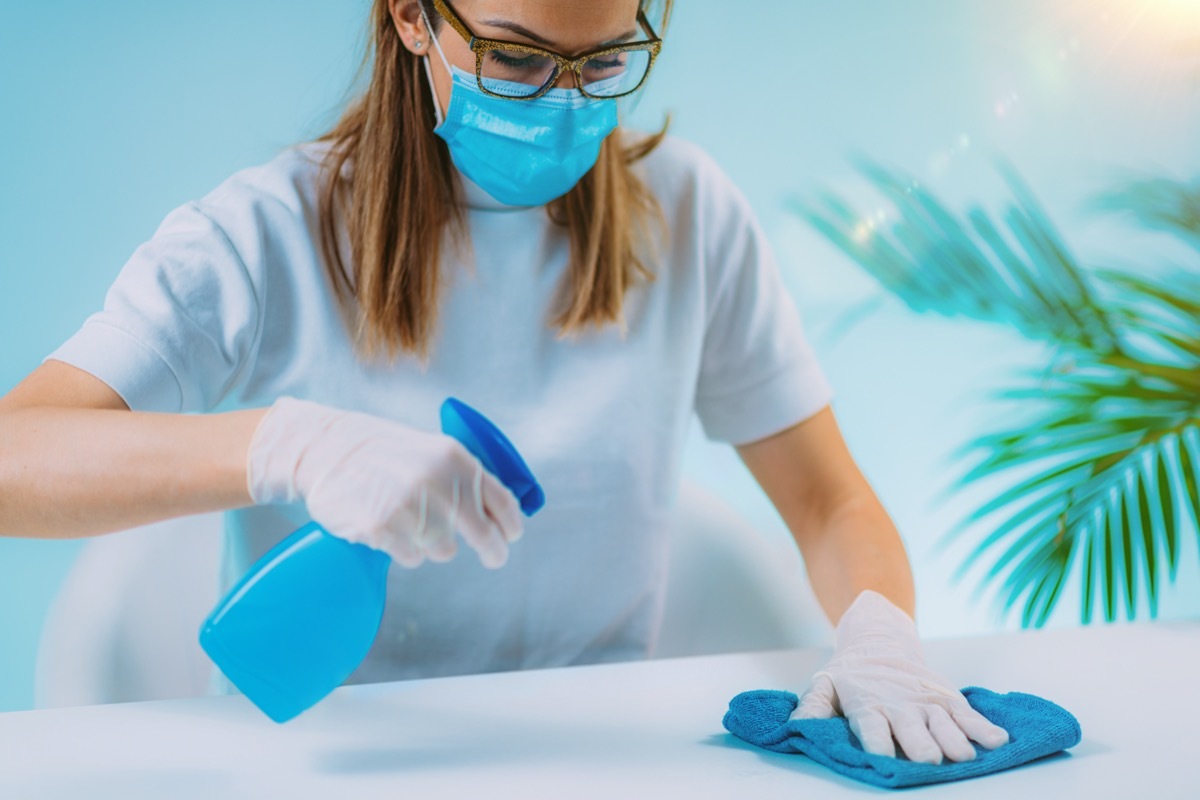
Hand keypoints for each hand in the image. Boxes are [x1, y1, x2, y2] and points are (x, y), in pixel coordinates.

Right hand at [245, 396, 522, 568]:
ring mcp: (407, 506)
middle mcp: (435, 481)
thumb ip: (463, 476)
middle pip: (482, 533)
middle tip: (494, 557)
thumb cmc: (381, 452)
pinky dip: (405, 550)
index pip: (500, 499)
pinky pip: (412, 557)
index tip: (511, 536)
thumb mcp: (430, 450)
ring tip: (409, 520)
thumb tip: (497, 511)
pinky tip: (390, 528)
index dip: (511, 524)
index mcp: (453, 458)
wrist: (324, 449)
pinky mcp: (380, 529)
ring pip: (443, 550)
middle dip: (492, 550)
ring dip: (432, 543)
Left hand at [791, 590, 1009, 763]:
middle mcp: (900, 704)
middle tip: (929, 760)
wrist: (879, 639)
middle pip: (912, 728)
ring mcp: (926, 702)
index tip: (882, 756)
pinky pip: (968, 715)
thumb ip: (812, 706)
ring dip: (954, 739)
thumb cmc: (851, 674)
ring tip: (965, 754)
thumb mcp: (825, 685)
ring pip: (944, 723)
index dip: (877, 741)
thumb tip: (797, 726)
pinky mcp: (947, 698)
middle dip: (920, 745)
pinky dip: (983, 727)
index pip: (872, 725)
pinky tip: (997, 741)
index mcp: (868, 704)